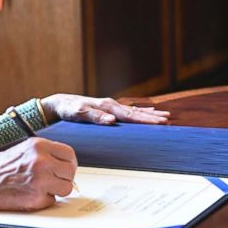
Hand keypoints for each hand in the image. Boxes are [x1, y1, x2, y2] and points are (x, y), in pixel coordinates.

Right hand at [0, 138, 78, 209]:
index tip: (65, 169)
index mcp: (39, 146)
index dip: (69, 163)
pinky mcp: (36, 198)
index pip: (69, 154)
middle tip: (53, 180)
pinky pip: (52, 200)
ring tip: (39, 187)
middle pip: (70, 172)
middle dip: (64, 178)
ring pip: (66, 188)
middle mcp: (42, 161)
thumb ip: (46, 154)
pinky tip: (30, 194)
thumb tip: (65, 164)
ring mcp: (40, 181)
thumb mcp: (24, 150)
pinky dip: (44, 200)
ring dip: (56, 190)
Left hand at [40, 94, 169, 124]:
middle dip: (152, 117)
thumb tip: (112, 120)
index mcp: (107, 106)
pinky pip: (128, 111)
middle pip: (136, 112)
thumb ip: (95, 117)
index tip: (160, 122)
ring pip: (134, 111)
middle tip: (168, 120)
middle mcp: (111, 105)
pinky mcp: (108, 110)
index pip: (130, 115)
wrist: (59, 105)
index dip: (145, 119)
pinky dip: (140, 111)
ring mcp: (111, 107)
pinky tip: (148, 112)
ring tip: (165, 116)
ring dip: (149, 114)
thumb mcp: (79, 114)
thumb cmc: (68, 110)